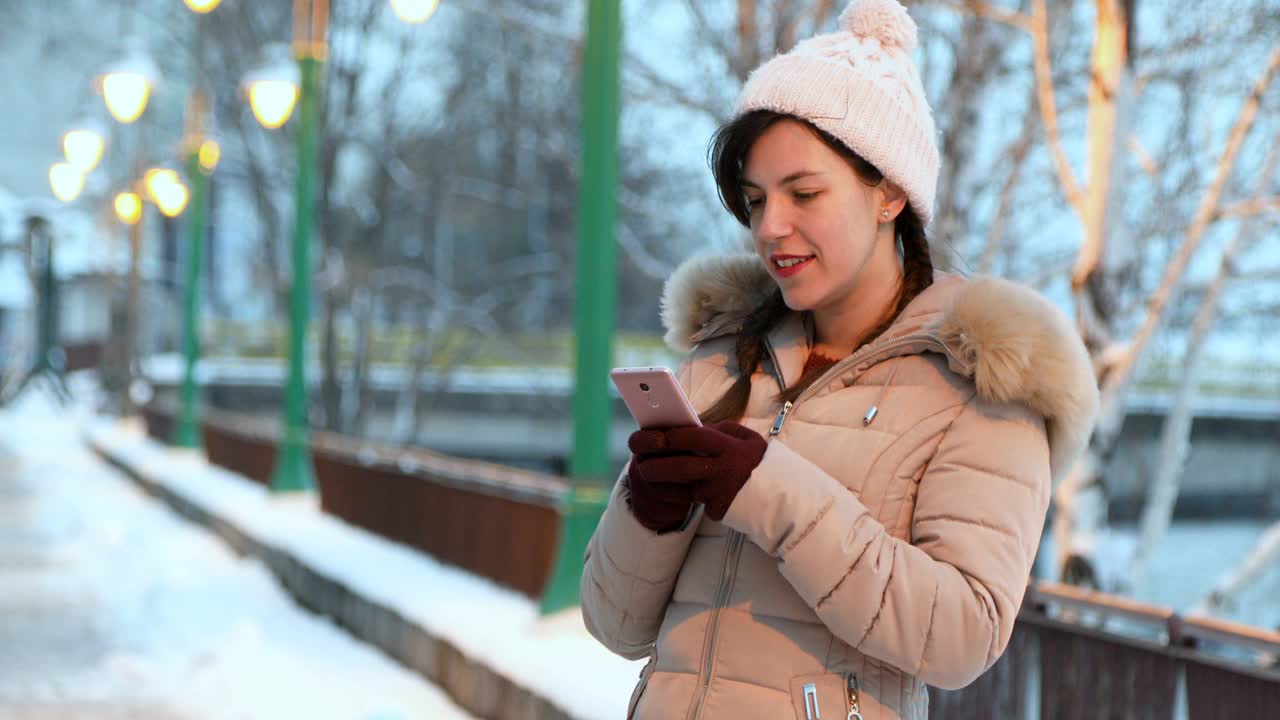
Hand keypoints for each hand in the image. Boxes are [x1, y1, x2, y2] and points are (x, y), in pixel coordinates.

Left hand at [627, 421, 767, 521]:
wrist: (783, 497)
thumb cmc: (759, 463)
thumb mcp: (748, 440)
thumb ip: (722, 430)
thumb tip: (693, 426)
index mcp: (730, 448)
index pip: (694, 437)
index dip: (671, 435)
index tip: (655, 434)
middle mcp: (724, 470)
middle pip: (681, 465)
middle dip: (656, 463)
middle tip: (640, 461)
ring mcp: (719, 492)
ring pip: (682, 486)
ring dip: (661, 482)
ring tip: (646, 474)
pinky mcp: (718, 510)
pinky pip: (696, 501)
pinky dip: (686, 495)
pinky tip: (674, 489)